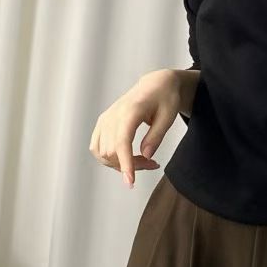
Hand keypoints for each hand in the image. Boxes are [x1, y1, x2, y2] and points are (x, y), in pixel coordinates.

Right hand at [89, 68, 182, 186]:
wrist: (155, 84)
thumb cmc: (164, 97)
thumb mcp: (169, 116)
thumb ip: (156, 136)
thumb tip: (146, 156)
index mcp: (131, 110)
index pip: (122, 142)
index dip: (125, 163)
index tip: (130, 182)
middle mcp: (113, 114)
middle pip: (113, 152)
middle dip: (132, 165)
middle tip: (153, 163)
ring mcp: (105, 119)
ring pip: (103, 153)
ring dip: (120, 163)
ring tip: (142, 160)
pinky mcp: (102, 124)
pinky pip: (97, 148)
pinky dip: (109, 158)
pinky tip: (126, 156)